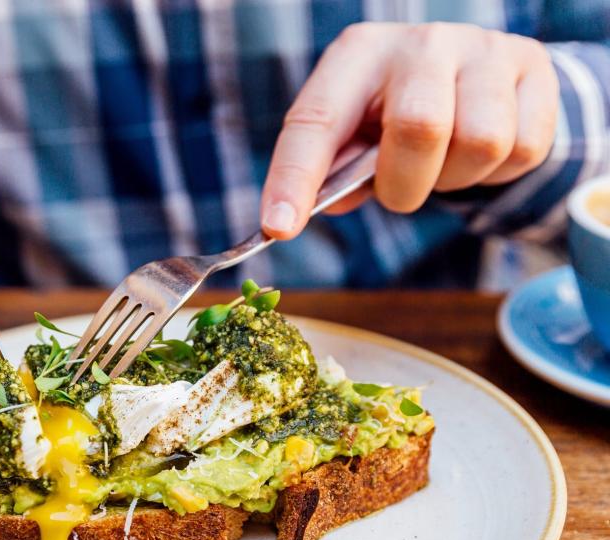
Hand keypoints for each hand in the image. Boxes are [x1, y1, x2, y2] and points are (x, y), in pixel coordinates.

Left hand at [260, 22, 558, 237]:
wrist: (474, 71)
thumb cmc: (394, 113)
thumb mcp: (354, 135)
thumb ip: (331, 175)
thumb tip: (300, 215)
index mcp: (356, 56)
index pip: (316, 122)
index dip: (294, 179)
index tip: (278, 226)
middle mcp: (419, 43)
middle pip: (420, 127)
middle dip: (404, 184)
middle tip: (398, 187)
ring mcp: (482, 49)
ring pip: (481, 142)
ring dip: (455, 179)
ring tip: (442, 163)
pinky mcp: (532, 68)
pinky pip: (524, 149)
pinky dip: (498, 173)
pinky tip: (480, 153)